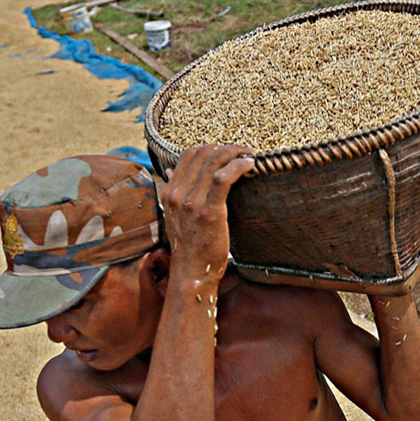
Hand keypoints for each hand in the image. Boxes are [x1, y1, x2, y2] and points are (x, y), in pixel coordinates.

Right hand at [160, 145, 254, 284]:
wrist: (191, 273)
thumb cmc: (189, 246)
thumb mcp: (175, 217)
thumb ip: (175, 194)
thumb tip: (169, 171)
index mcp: (169, 193)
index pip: (188, 155)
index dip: (210, 147)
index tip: (227, 152)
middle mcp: (177, 194)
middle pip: (202, 153)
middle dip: (226, 147)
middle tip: (243, 151)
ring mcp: (192, 203)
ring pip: (213, 161)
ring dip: (235, 153)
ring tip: (249, 155)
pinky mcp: (210, 212)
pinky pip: (223, 178)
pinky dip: (238, 166)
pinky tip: (249, 165)